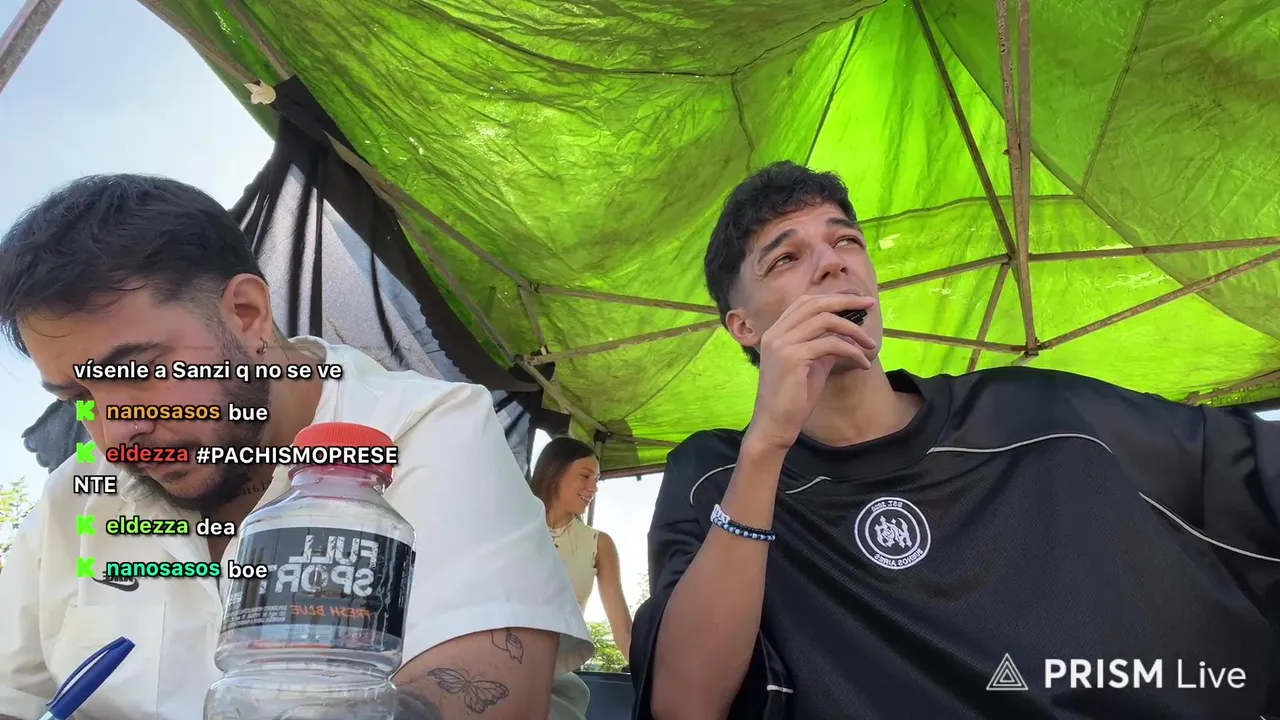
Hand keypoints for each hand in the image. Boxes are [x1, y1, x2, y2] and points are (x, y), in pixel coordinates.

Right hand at [745, 294, 875, 451]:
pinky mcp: (792, 358)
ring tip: (870, 345)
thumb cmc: (793, 398)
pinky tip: (863, 363)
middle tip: (869, 304)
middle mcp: (776, 333)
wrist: (775, 424)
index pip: (805, 302)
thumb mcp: (811, 365)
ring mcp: (782, 344)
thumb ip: (824, 346)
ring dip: (854, 330)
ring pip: (826, 320)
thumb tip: (847, 335)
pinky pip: (831, 344)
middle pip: (816, 303)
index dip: (832, 297)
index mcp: (776, 332)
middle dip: (846, 301)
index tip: (857, 300)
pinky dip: (852, 351)